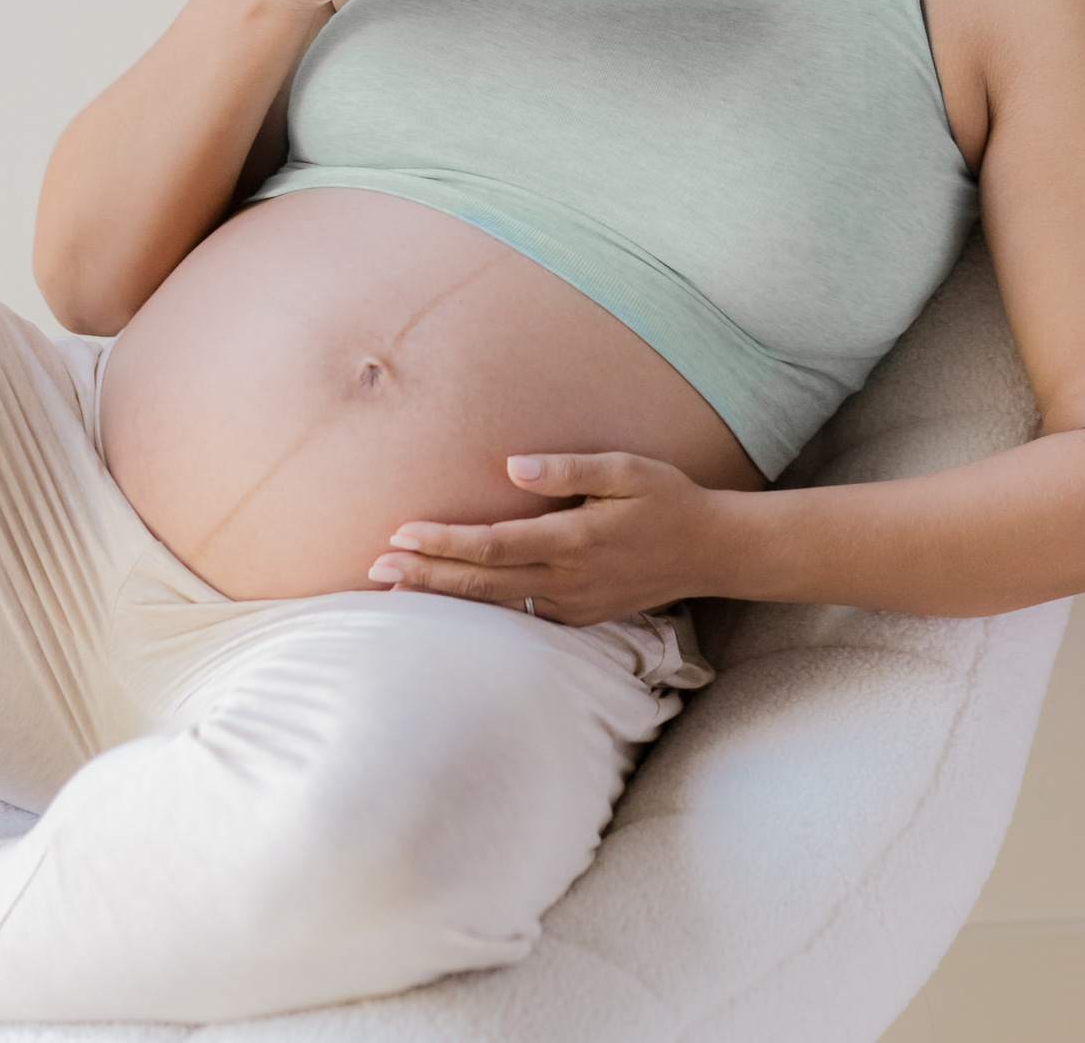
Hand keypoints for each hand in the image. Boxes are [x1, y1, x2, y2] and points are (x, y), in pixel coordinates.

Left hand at [367, 452, 729, 626]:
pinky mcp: (579, 617)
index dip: (444, 542)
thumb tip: (511, 467)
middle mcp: (567, 581)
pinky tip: (451, 601)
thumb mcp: (625, 468)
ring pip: (495, 606)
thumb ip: (567, 469)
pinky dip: (479, 609)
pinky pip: (519, 615)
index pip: (493, 545)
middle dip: (425, 576)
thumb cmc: (667, 499)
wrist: (710, 551)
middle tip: (374, 570)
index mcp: (573, 541)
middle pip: (482, 584)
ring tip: (396, 587)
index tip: (402, 534)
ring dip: (444, 596)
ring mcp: (572, 605)